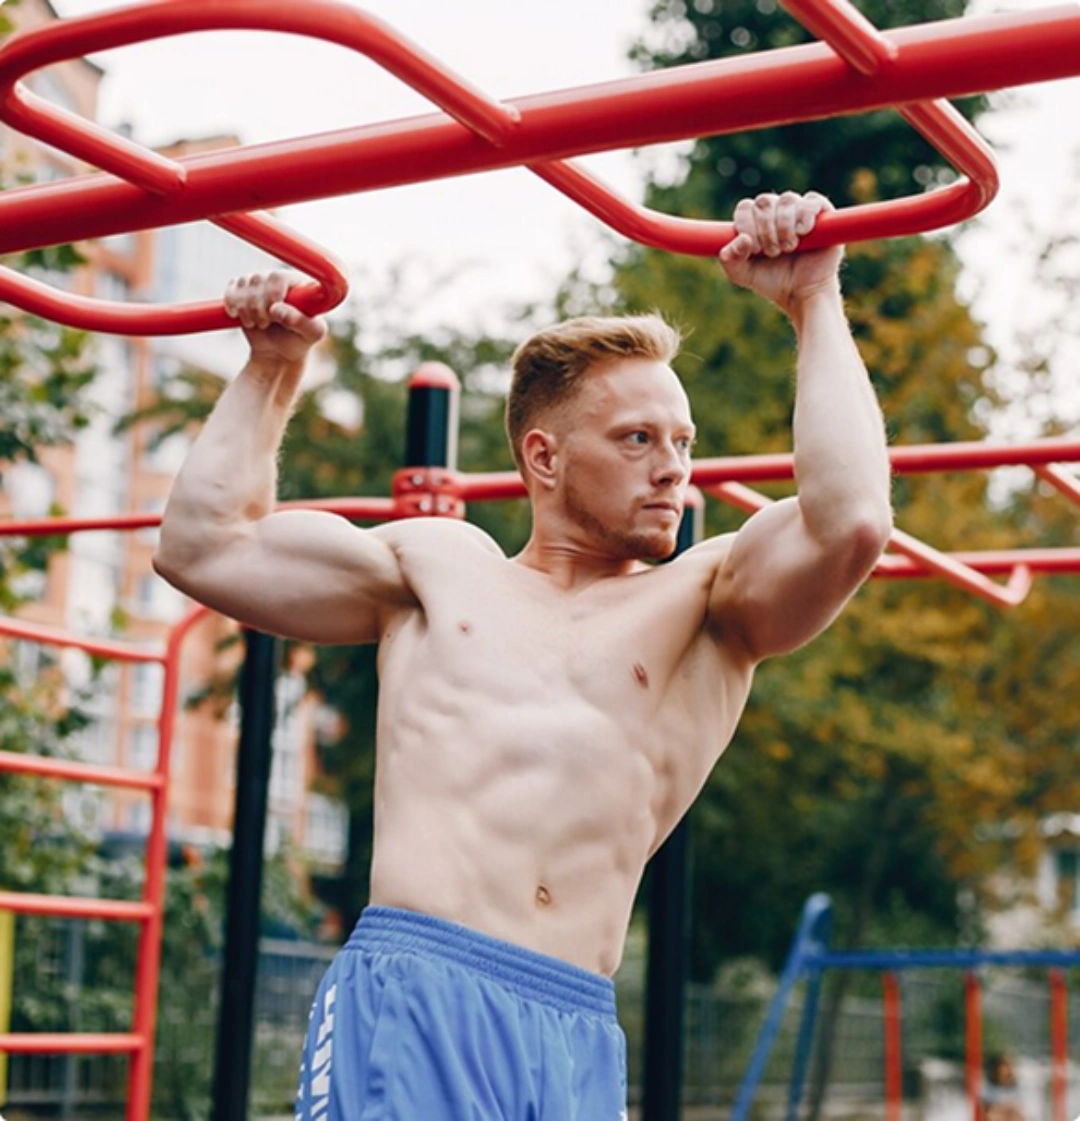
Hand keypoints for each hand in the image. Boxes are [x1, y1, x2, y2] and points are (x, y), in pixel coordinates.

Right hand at [224, 270, 327, 364]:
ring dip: (247, 309)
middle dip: (259, 306)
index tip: (274, 313)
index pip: (278, 277)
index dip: (272, 293)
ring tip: (260, 324)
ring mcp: (259, 283)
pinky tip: (243, 318)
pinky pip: (231, 291)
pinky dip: (233, 306)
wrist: (279, 353)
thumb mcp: (312, 334)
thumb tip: (276, 309)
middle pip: (258, 279)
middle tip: (267, 323)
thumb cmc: (300, 340)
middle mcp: (278, 278)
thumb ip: (301, 321)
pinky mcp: (242, 291)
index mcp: (299, 283)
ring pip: (242, 284)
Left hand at [718, 192, 842, 315]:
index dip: (747, 226)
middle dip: (765, 230)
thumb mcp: (742, 275)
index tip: (754, 249)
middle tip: (773, 252)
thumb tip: (742, 238)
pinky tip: (803, 232)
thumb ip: (730, 259)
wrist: (801, 294)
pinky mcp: (822, 213)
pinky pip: (812, 200)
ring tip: (789, 248)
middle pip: (765, 201)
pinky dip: (805, 214)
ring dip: (784, 226)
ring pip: (787, 199)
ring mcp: (799, 210)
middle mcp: (776, 210)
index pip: (745, 207)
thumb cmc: (772, 281)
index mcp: (755, 220)